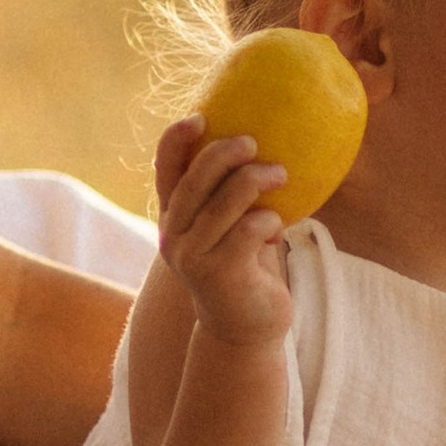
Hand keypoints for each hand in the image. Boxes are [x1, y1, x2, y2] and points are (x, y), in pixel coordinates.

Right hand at [154, 116, 295, 350]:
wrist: (245, 328)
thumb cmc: (245, 267)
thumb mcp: (231, 227)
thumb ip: (230, 195)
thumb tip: (261, 146)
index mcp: (174, 218)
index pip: (164, 172)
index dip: (175, 141)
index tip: (199, 117)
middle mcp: (174, 236)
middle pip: (193, 183)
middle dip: (222, 155)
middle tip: (251, 141)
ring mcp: (193, 257)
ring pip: (221, 205)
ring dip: (255, 181)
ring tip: (280, 173)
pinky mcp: (219, 275)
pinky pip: (246, 232)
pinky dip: (266, 220)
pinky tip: (277, 227)